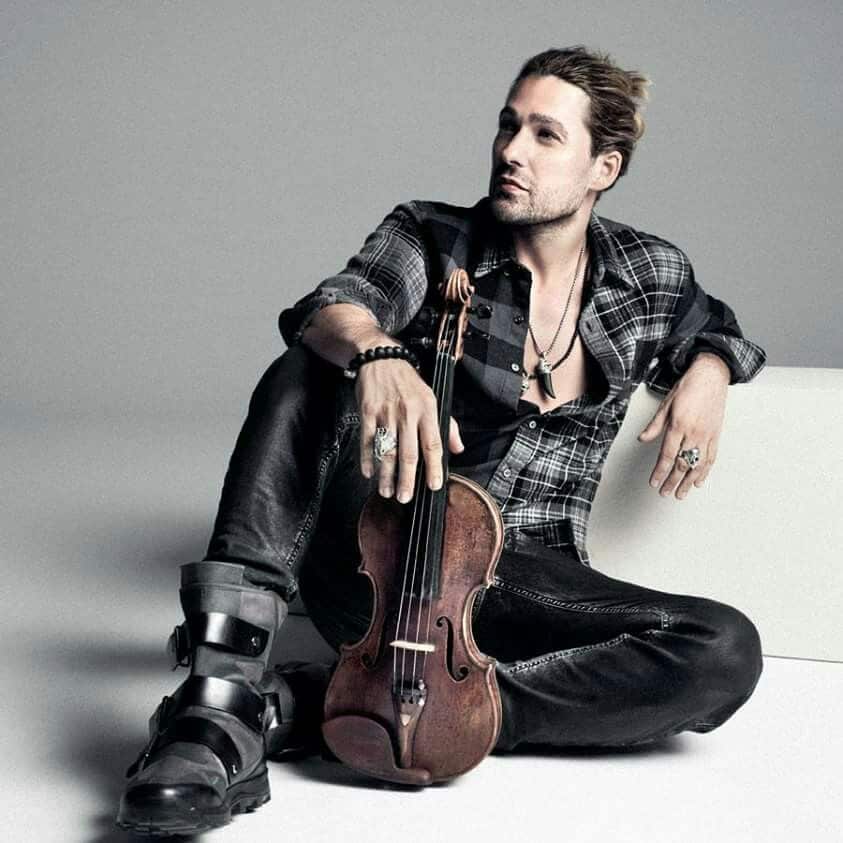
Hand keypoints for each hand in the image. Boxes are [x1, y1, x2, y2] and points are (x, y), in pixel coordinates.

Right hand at [356, 359, 464, 502]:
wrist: (382, 358)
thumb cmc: (409, 382)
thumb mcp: (433, 398)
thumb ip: (448, 426)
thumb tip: (458, 449)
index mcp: (427, 411)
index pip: (433, 444)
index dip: (434, 467)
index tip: (434, 486)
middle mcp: (407, 414)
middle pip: (408, 453)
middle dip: (407, 479)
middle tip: (405, 498)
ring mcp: (386, 414)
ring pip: (387, 450)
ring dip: (386, 475)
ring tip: (387, 491)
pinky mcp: (368, 413)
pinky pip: (367, 441)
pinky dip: (367, 459)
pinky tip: (369, 473)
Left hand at [637, 353, 729, 499]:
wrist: (711, 376)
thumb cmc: (688, 388)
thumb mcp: (666, 404)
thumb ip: (655, 425)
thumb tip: (643, 439)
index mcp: (679, 425)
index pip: (667, 455)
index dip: (660, 471)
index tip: (654, 483)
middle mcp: (694, 433)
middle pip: (682, 463)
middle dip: (672, 481)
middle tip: (665, 493)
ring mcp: (707, 435)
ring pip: (698, 464)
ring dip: (688, 481)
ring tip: (681, 493)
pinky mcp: (716, 435)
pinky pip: (711, 457)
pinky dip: (705, 471)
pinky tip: (699, 481)